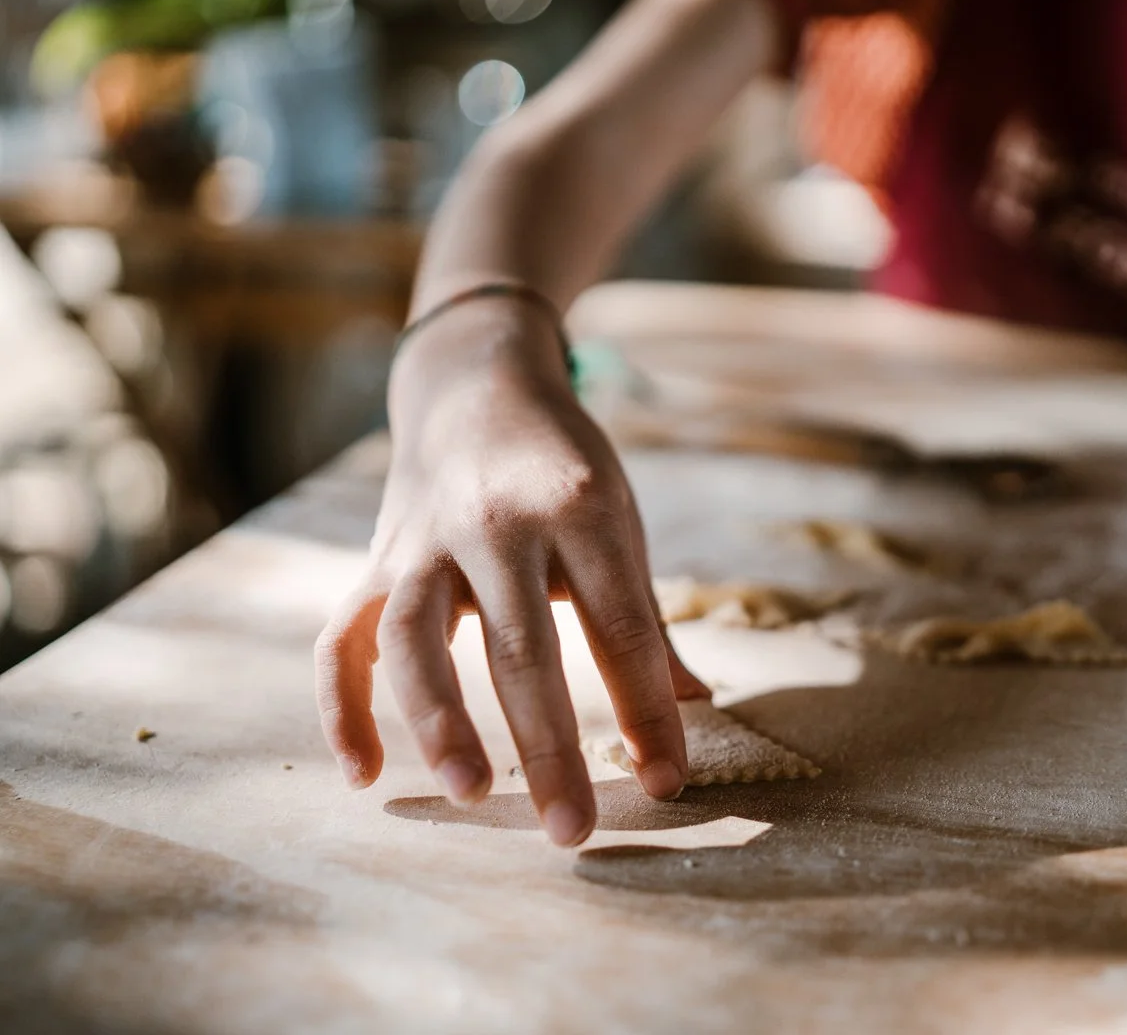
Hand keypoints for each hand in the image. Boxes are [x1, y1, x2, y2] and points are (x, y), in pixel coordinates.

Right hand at [315, 302, 706, 845]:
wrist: (475, 385)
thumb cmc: (563, 471)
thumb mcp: (619, 522)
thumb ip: (645, 620)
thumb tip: (696, 707)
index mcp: (580, 508)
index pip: (621, 626)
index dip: (646, 709)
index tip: (667, 781)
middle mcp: (497, 523)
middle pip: (523, 647)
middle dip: (549, 747)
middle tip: (571, 830)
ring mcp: (426, 541)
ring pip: (418, 640)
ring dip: (439, 722)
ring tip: (470, 793)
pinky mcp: (375, 561)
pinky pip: (343, 640)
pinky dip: (343, 708)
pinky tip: (362, 775)